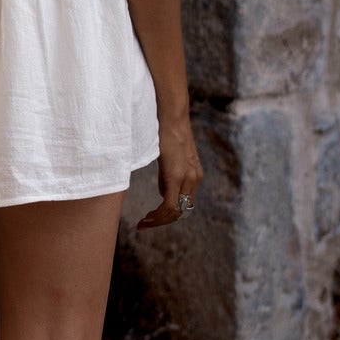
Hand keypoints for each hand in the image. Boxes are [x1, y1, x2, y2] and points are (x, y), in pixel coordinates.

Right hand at [136, 113, 202, 229]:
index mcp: (195, 175)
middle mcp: (195, 179)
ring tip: (144, 222)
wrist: (171, 116)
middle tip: (144, 223)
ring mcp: (188, 178)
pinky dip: (158, 215)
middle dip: (162, 221)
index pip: (184, 204)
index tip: (151, 218)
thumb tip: (163, 194)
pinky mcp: (177, 175)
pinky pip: (169, 205)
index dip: (168, 215)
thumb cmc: (166, 132)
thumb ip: (168, 177)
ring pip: (175, 212)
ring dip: (159, 220)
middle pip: (181, 212)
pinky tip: (147, 217)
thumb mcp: (169, 159)